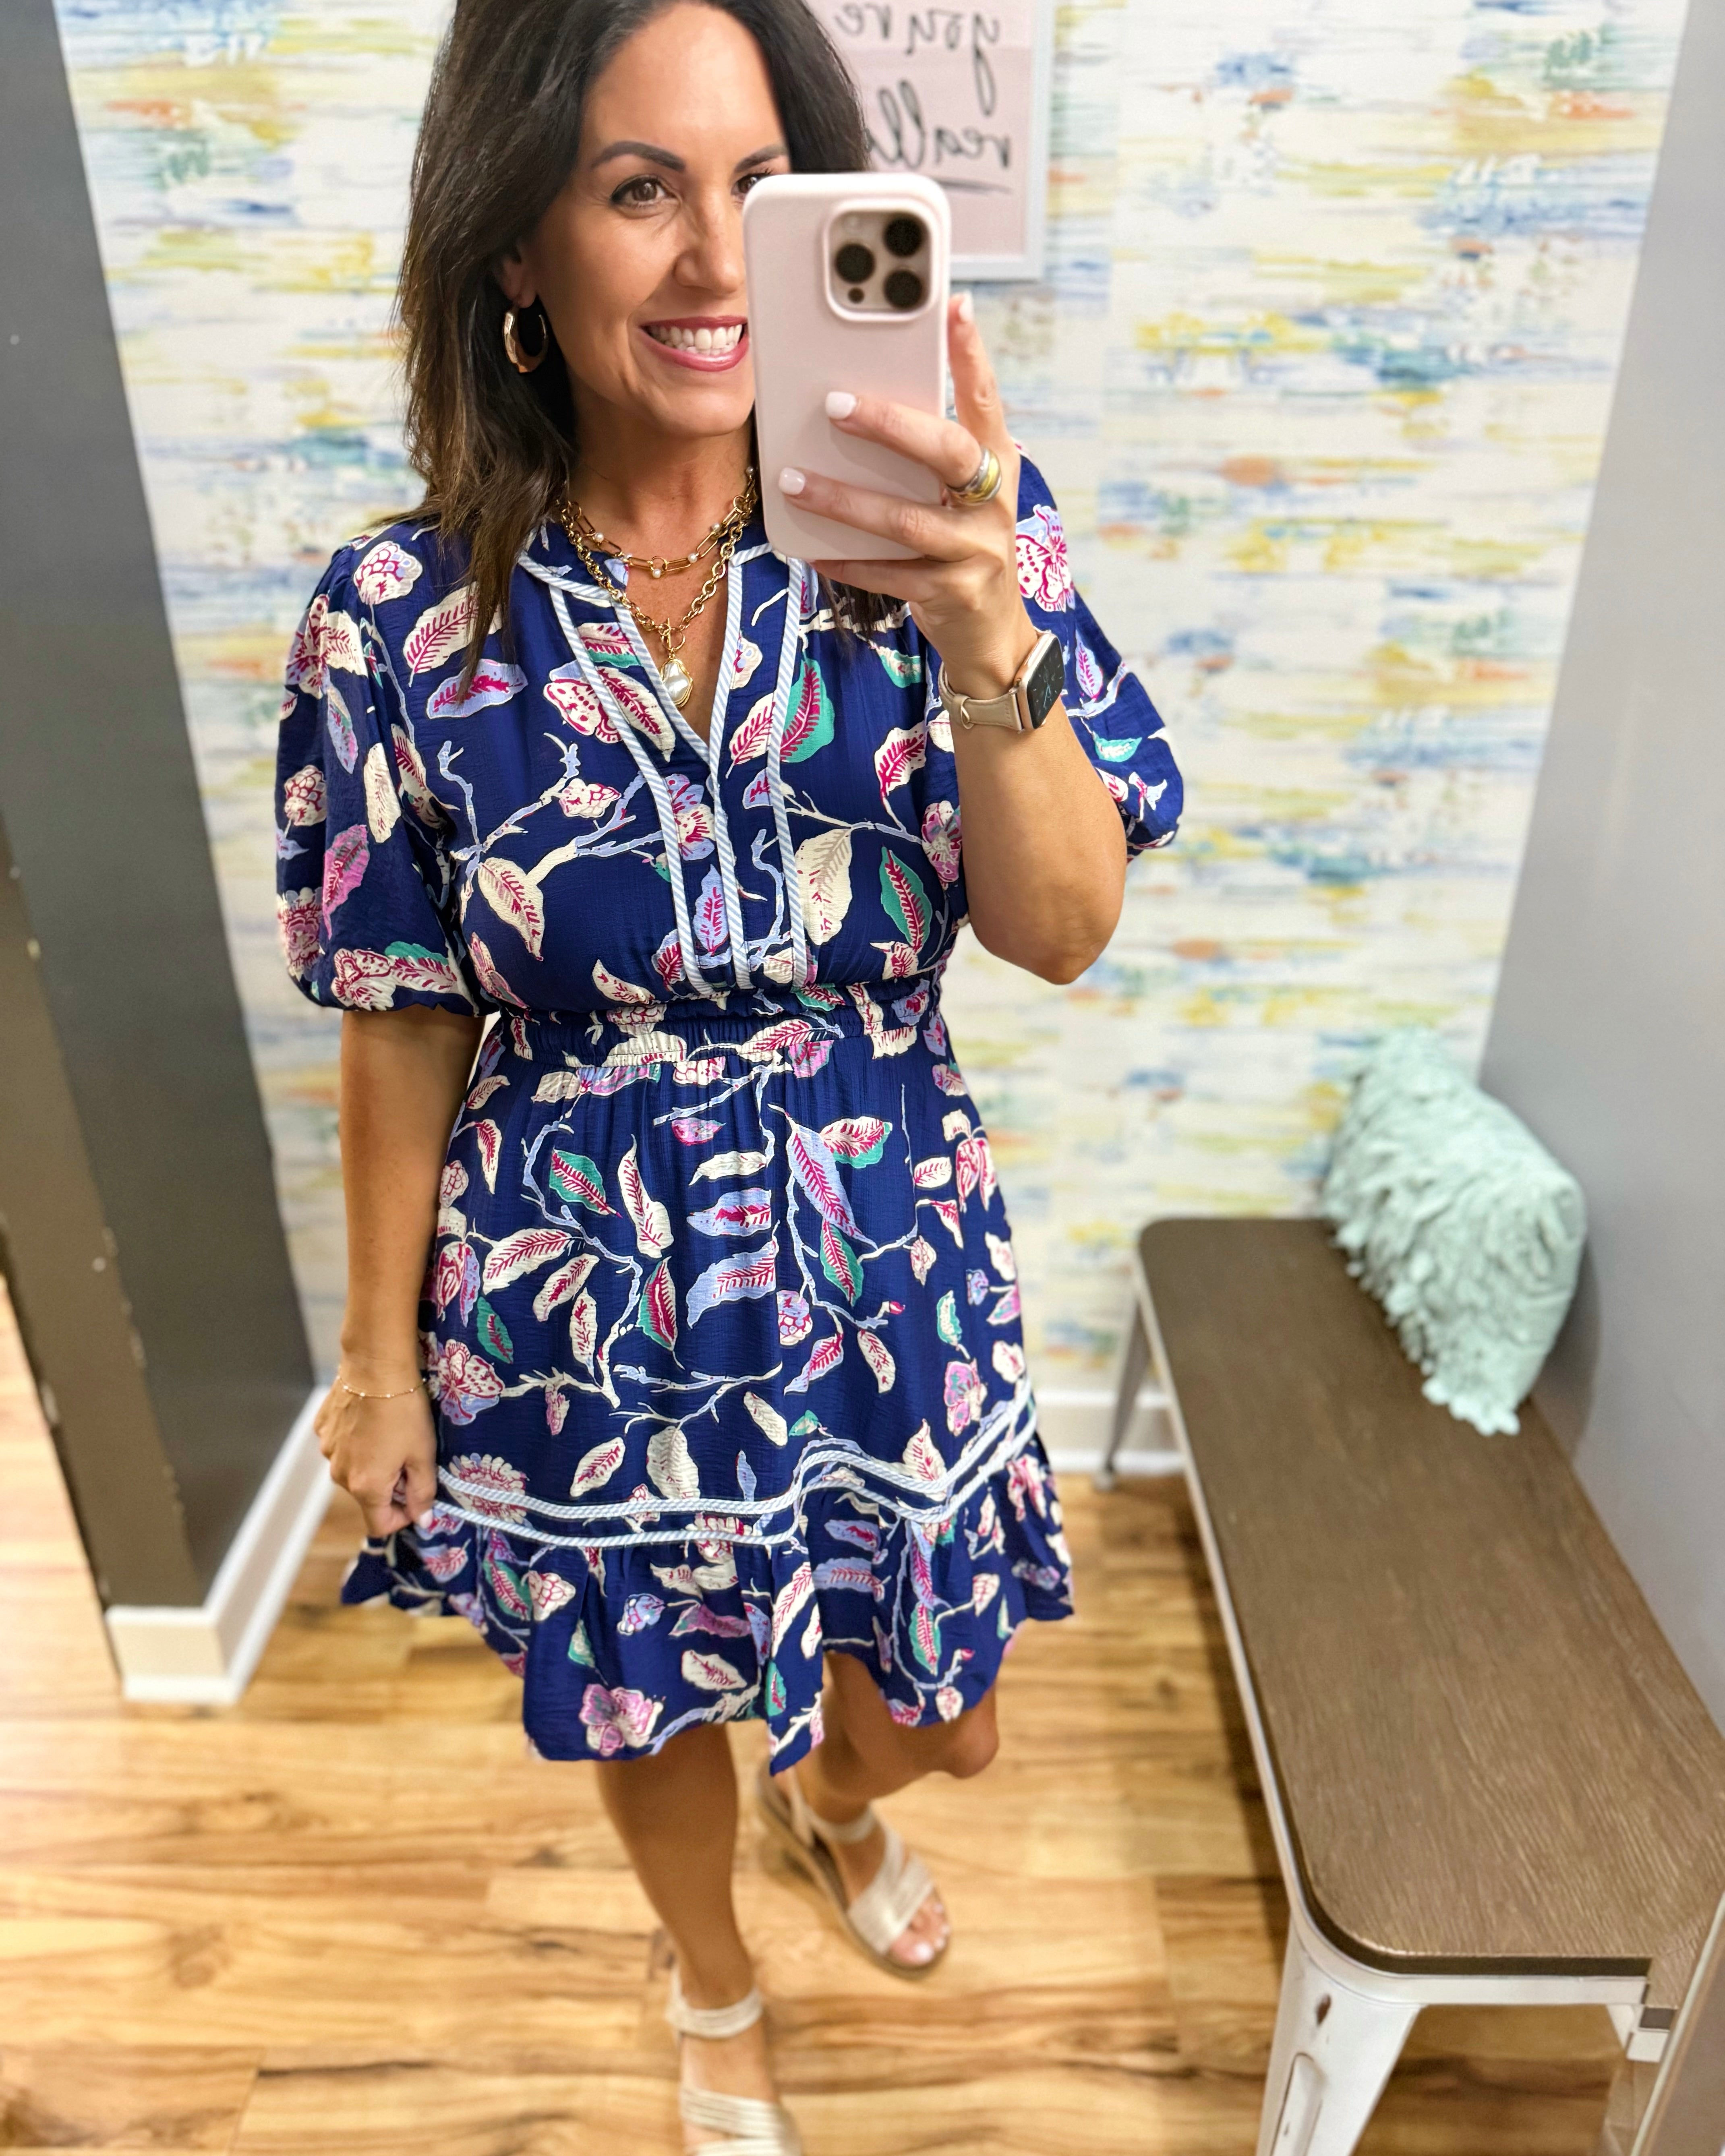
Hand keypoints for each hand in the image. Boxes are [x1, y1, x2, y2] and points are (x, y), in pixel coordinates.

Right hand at [315, 1372, 437, 1535]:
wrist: (375, 1365)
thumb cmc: (405, 1410)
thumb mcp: (423, 1454)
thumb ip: (423, 1492)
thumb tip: (422, 1521)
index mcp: (365, 1487)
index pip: (380, 1526)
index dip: (403, 1517)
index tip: (417, 1496)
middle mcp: (339, 1474)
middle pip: (367, 1497)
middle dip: (390, 1486)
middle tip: (409, 1455)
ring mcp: (327, 1451)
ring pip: (353, 1471)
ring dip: (372, 1463)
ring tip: (391, 1434)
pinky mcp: (322, 1429)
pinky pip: (342, 1447)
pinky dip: (357, 1442)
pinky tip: (371, 1420)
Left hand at [779, 294, 1035, 696]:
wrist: (991, 635)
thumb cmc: (962, 548)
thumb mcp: (957, 496)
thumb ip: (925, 456)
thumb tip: (854, 402)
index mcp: (998, 465)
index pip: (986, 400)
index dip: (972, 355)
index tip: (955, 304)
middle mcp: (995, 504)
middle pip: (948, 452)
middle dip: (891, 425)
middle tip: (835, 403)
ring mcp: (977, 551)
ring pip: (906, 519)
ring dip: (845, 500)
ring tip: (793, 481)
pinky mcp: (952, 594)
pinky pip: (890, 575)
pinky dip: (848, 561)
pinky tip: (812, 550)